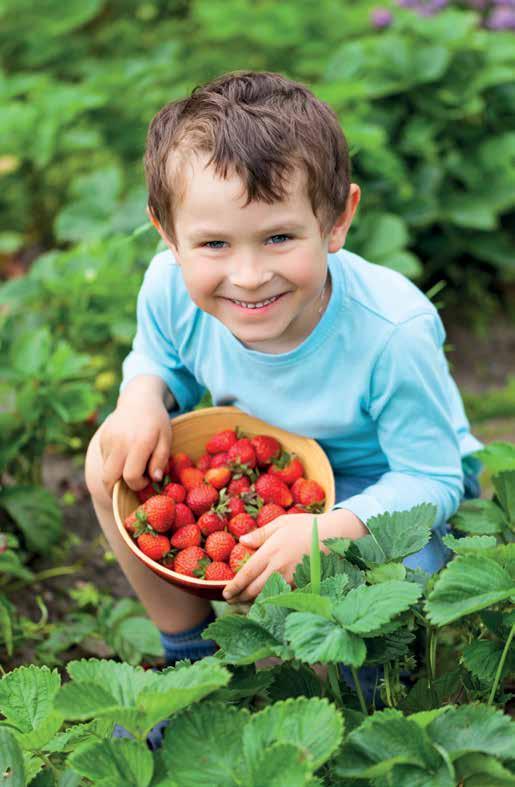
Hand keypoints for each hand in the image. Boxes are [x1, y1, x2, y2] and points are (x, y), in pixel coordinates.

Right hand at [100, 376, 172, 495]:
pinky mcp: (102, 439)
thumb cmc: (157, 422)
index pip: (131, 476)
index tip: (147, 480)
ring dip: (115, 477)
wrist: (139, 399)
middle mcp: (120, 442)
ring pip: (105, 471)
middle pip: (109, 479)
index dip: (138, 485)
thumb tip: (154, 479)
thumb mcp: (166, 439)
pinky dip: (113, 465)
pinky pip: (104, 460)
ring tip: (130, 469)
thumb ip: (161, 460)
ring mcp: (108, 440)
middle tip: (131, 486)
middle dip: (118, 490)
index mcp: (139, 443)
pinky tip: (125, 456)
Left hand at [222, 508, 366, 604]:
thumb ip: (261, 534)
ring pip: (267, 597)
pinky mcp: (303, 585)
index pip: (246, 574)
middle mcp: (278, 567)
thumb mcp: (282, 522)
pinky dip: (272, 603)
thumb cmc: (307, 525)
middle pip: (254, 590)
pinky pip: (283, 597)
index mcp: (270, 551)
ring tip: (244, 606)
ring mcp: (291, 578)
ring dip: (253, 604)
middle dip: (240, 599)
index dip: (234, 586)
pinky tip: (266, 605)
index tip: (225, 594)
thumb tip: (242, 540)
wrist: (335, 534)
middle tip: (231, 603)